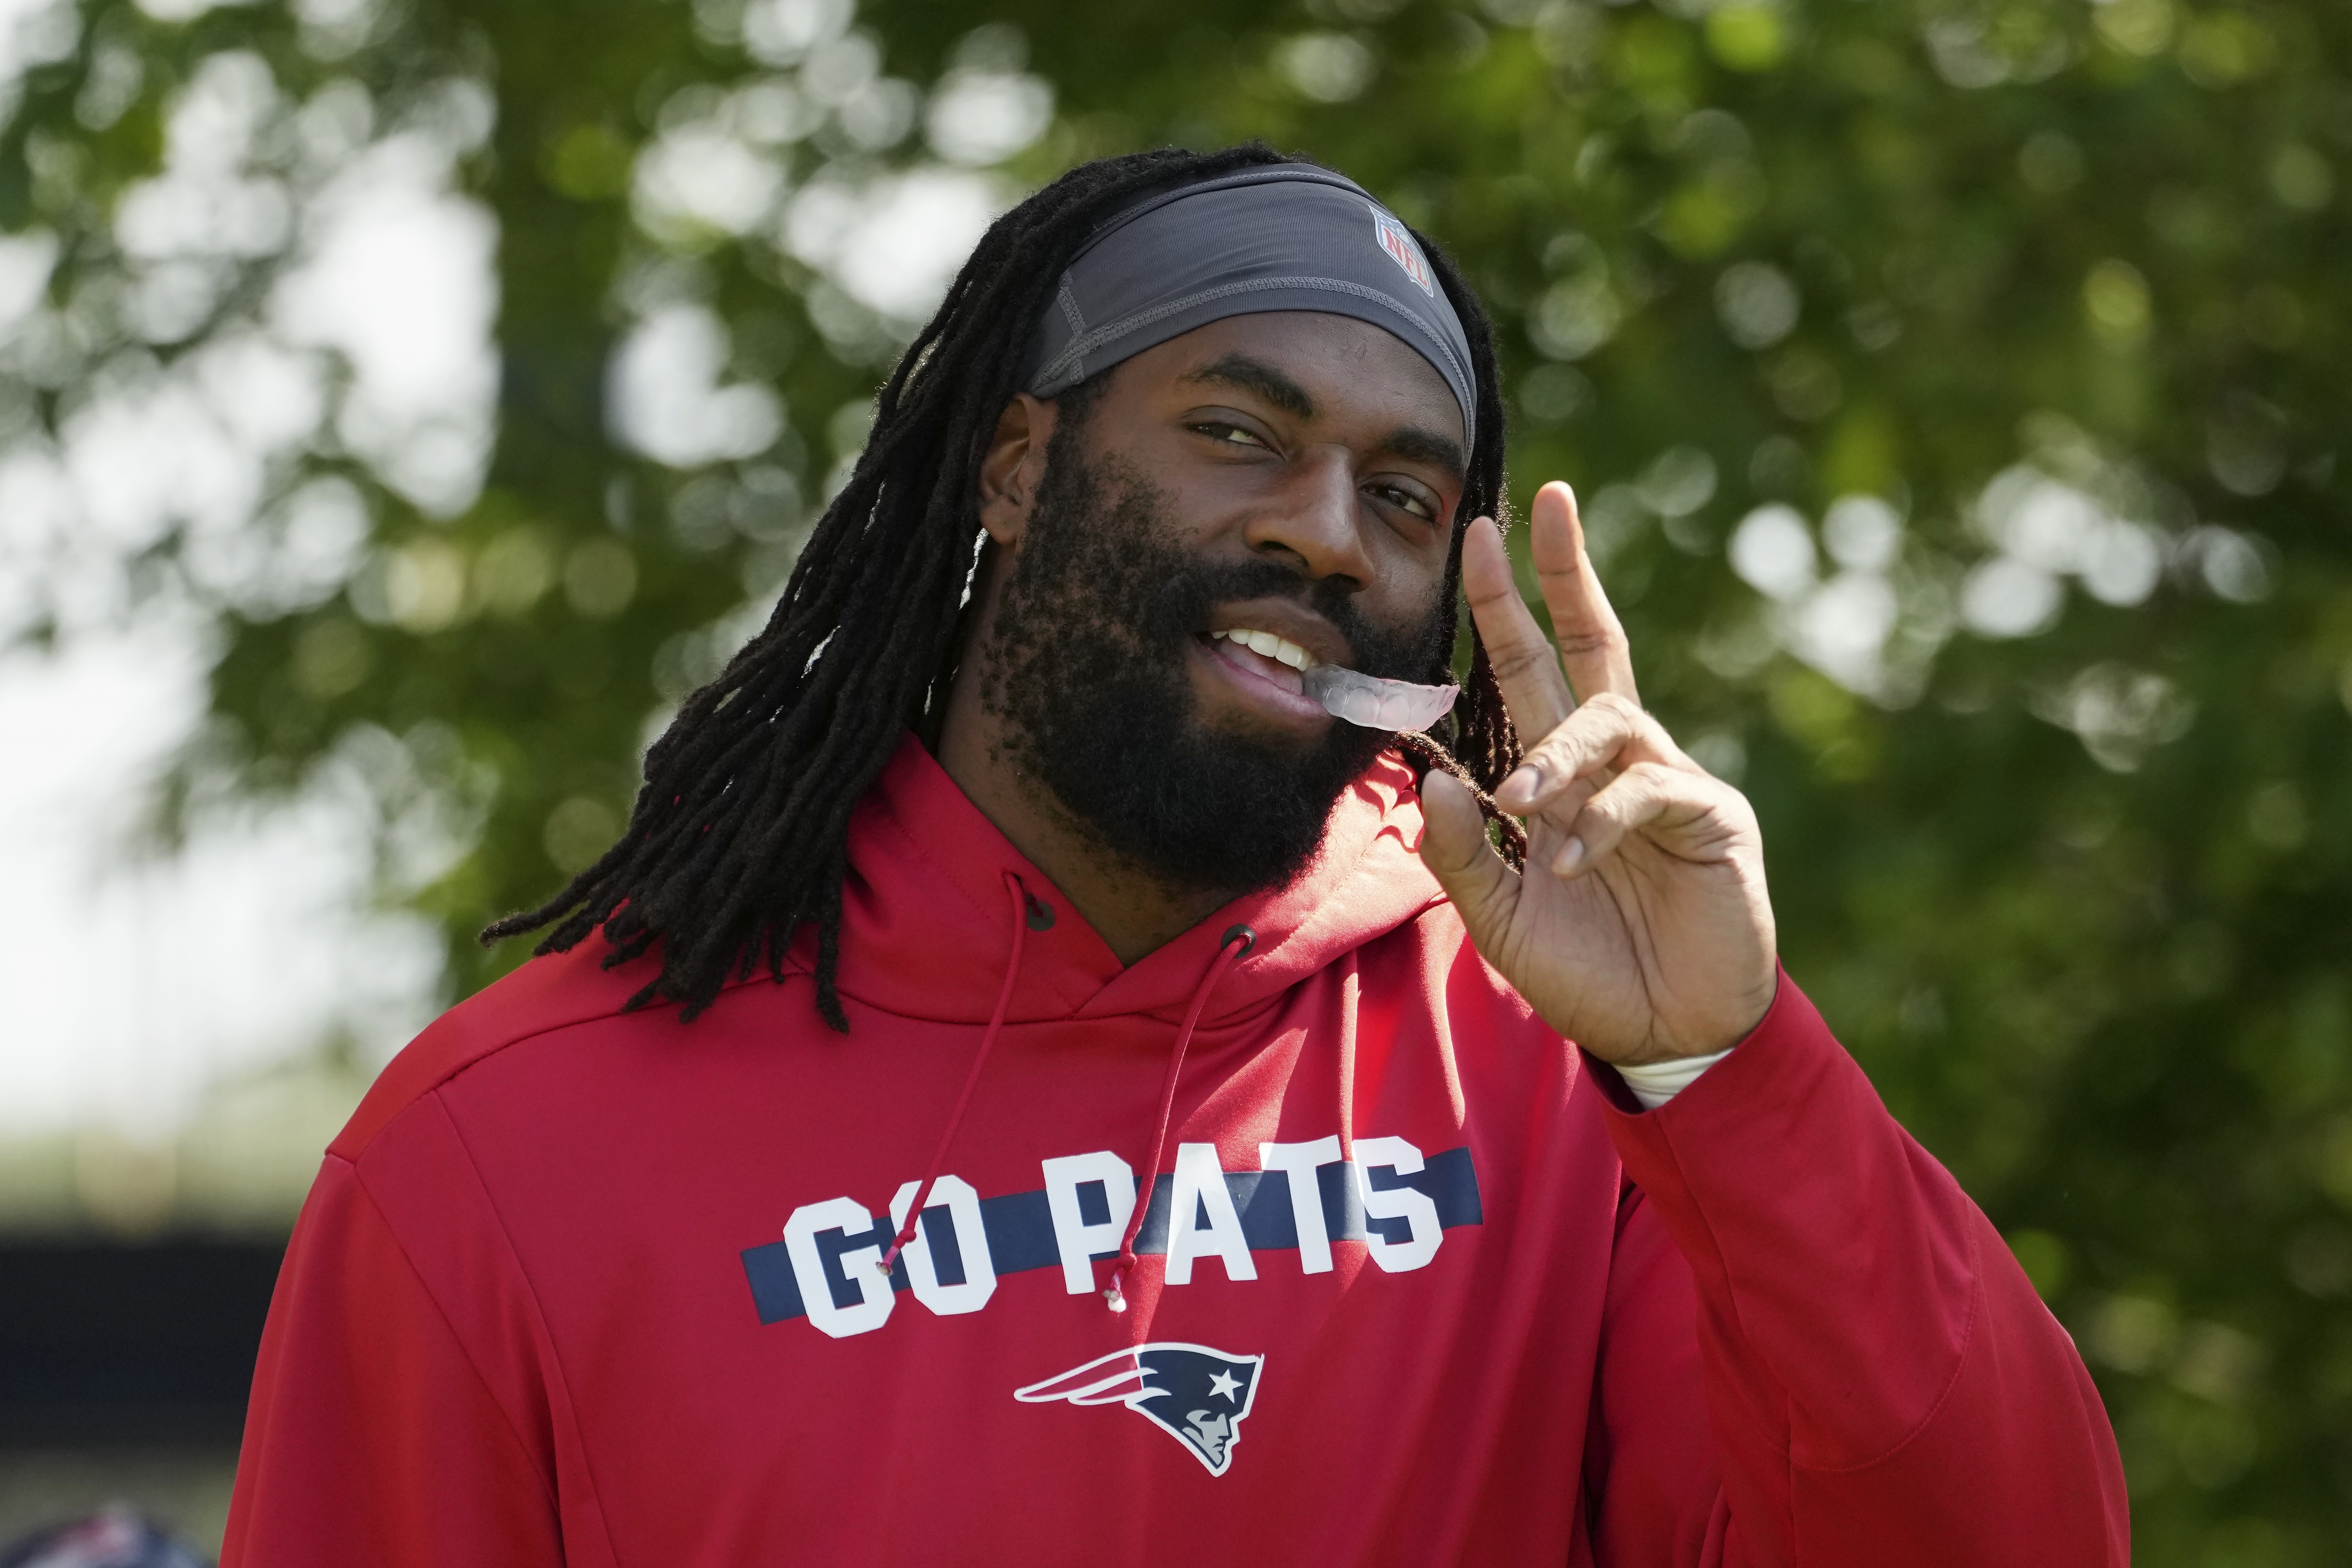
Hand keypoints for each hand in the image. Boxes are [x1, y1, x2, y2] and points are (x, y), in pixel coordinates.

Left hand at [1418, 482, 1777, 1065]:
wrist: (1664, 1033)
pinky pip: (1644, 793)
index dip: (1511, 604)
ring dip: (1555, 756)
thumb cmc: (1586, 970)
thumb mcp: (1498, 916)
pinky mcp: (1709, 815)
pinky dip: (1597, 825)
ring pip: (1606, 722)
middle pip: (1592, 645)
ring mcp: (1667, 781)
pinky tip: (1566, 864)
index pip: (1533, 669)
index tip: (1481, 536)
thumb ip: (1461, 852)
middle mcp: (1615, 761)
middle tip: (1545, 503)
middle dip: (1565, 573)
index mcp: (1563, 775)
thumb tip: (1432, 776)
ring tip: (1522, 802)